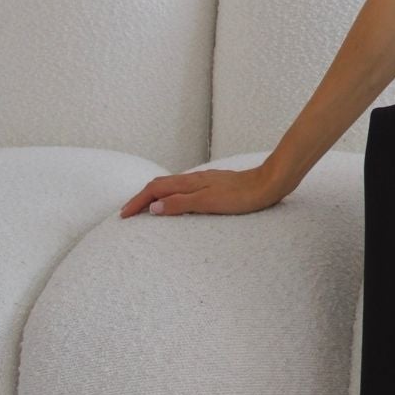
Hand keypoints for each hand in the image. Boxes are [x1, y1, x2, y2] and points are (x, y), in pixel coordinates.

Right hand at [118, 165, 287, 218]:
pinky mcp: (215, 186)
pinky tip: (178, 204)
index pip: (155, 189)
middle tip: (128, 213)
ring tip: (146, 209)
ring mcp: (205, 181)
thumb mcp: (210, 202)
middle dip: (141, 198)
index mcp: (191, 182)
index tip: (123, 215)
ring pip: (172, 186)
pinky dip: (172, 196)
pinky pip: (185, 189)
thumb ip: (182, 204)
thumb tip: (154, 207)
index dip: (137, 201)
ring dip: (155, 196)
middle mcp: (195, 179)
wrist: (271, 183)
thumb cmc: (244, 195)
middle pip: (160, 185)